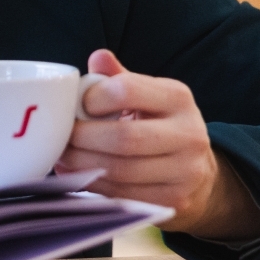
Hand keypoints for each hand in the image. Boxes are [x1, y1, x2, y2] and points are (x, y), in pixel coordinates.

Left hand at [57, 49, 259, 242]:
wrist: (198, 172)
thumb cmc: (159, 124)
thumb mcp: (147, 94)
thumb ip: (119, 78)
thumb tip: (98, 58)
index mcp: (177, 98)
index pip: (127, 90)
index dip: (94, 97)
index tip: (79, 105)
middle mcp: (189, 134)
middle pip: (123, 137)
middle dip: (83, 138)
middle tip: (61, 137)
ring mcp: (185, 171)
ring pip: (121, 170)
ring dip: (83, 164)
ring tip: (64, 156)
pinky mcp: (174, 202)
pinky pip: (124, 194)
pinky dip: (95, 184)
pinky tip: (80, 174)